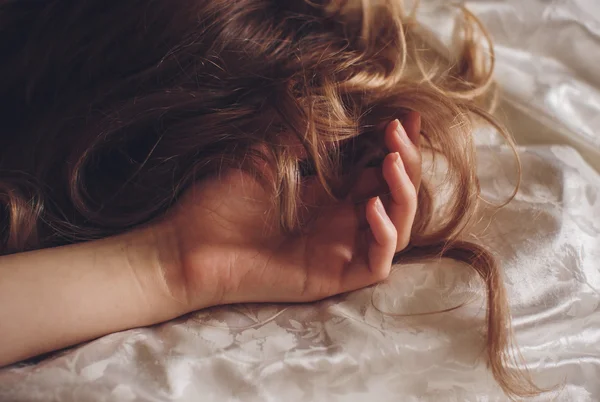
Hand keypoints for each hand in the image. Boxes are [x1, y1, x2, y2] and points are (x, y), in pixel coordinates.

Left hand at [155, 113, 421, 309]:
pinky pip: (377, 263)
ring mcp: (338, 251)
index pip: (378, 173)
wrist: (188, 245)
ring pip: (398, 230)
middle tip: (398, 132)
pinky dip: (385, 235)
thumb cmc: (219, 202)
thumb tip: (339, 105)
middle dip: (406, 163)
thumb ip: (304, 137)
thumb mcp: (267, 155)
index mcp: (327, 197)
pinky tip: (370, 205)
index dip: (397, 147)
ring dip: (404, 196)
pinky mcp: (331, 276)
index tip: (404, 116)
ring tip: (389, 161)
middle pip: (396, 198)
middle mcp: (340, 223)